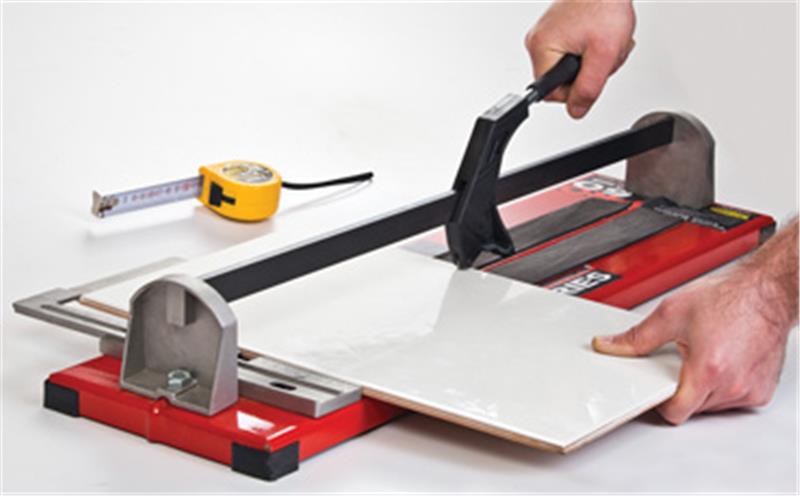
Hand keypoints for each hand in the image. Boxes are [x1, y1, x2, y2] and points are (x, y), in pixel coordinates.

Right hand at [525, 0, 635, 117]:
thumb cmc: (603, 5)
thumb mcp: (604, 53)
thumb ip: (589, 87)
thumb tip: (577, 110)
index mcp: (541, 48)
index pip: (551, 93)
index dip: (574, 91)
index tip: (590, 75)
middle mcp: (537, 42)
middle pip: (561, 80)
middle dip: (586, 73)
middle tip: (601, 55)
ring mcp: (545, 34)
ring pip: (568, 67)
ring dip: (591, 60)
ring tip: (603, 42)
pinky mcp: (555, 29)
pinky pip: (571, 52)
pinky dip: (589, 49)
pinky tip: (598, 37)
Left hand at [592, 220, 797, 423]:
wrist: (767, 291)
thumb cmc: (729, 298)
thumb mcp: (672, 313)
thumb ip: (637, 337)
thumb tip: (611, 345)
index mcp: (707, 370)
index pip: (675, 412)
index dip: (659, 402)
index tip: (653, 390)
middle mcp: (732, 385)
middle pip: (692, 407)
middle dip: (681, 388)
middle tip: (680, 360)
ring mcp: (750, 390)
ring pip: (712, 406)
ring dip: (703, 387)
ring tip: (703, 355)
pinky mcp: (762, 390)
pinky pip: (734, 399)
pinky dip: (724, 385)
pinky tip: (722, 360)